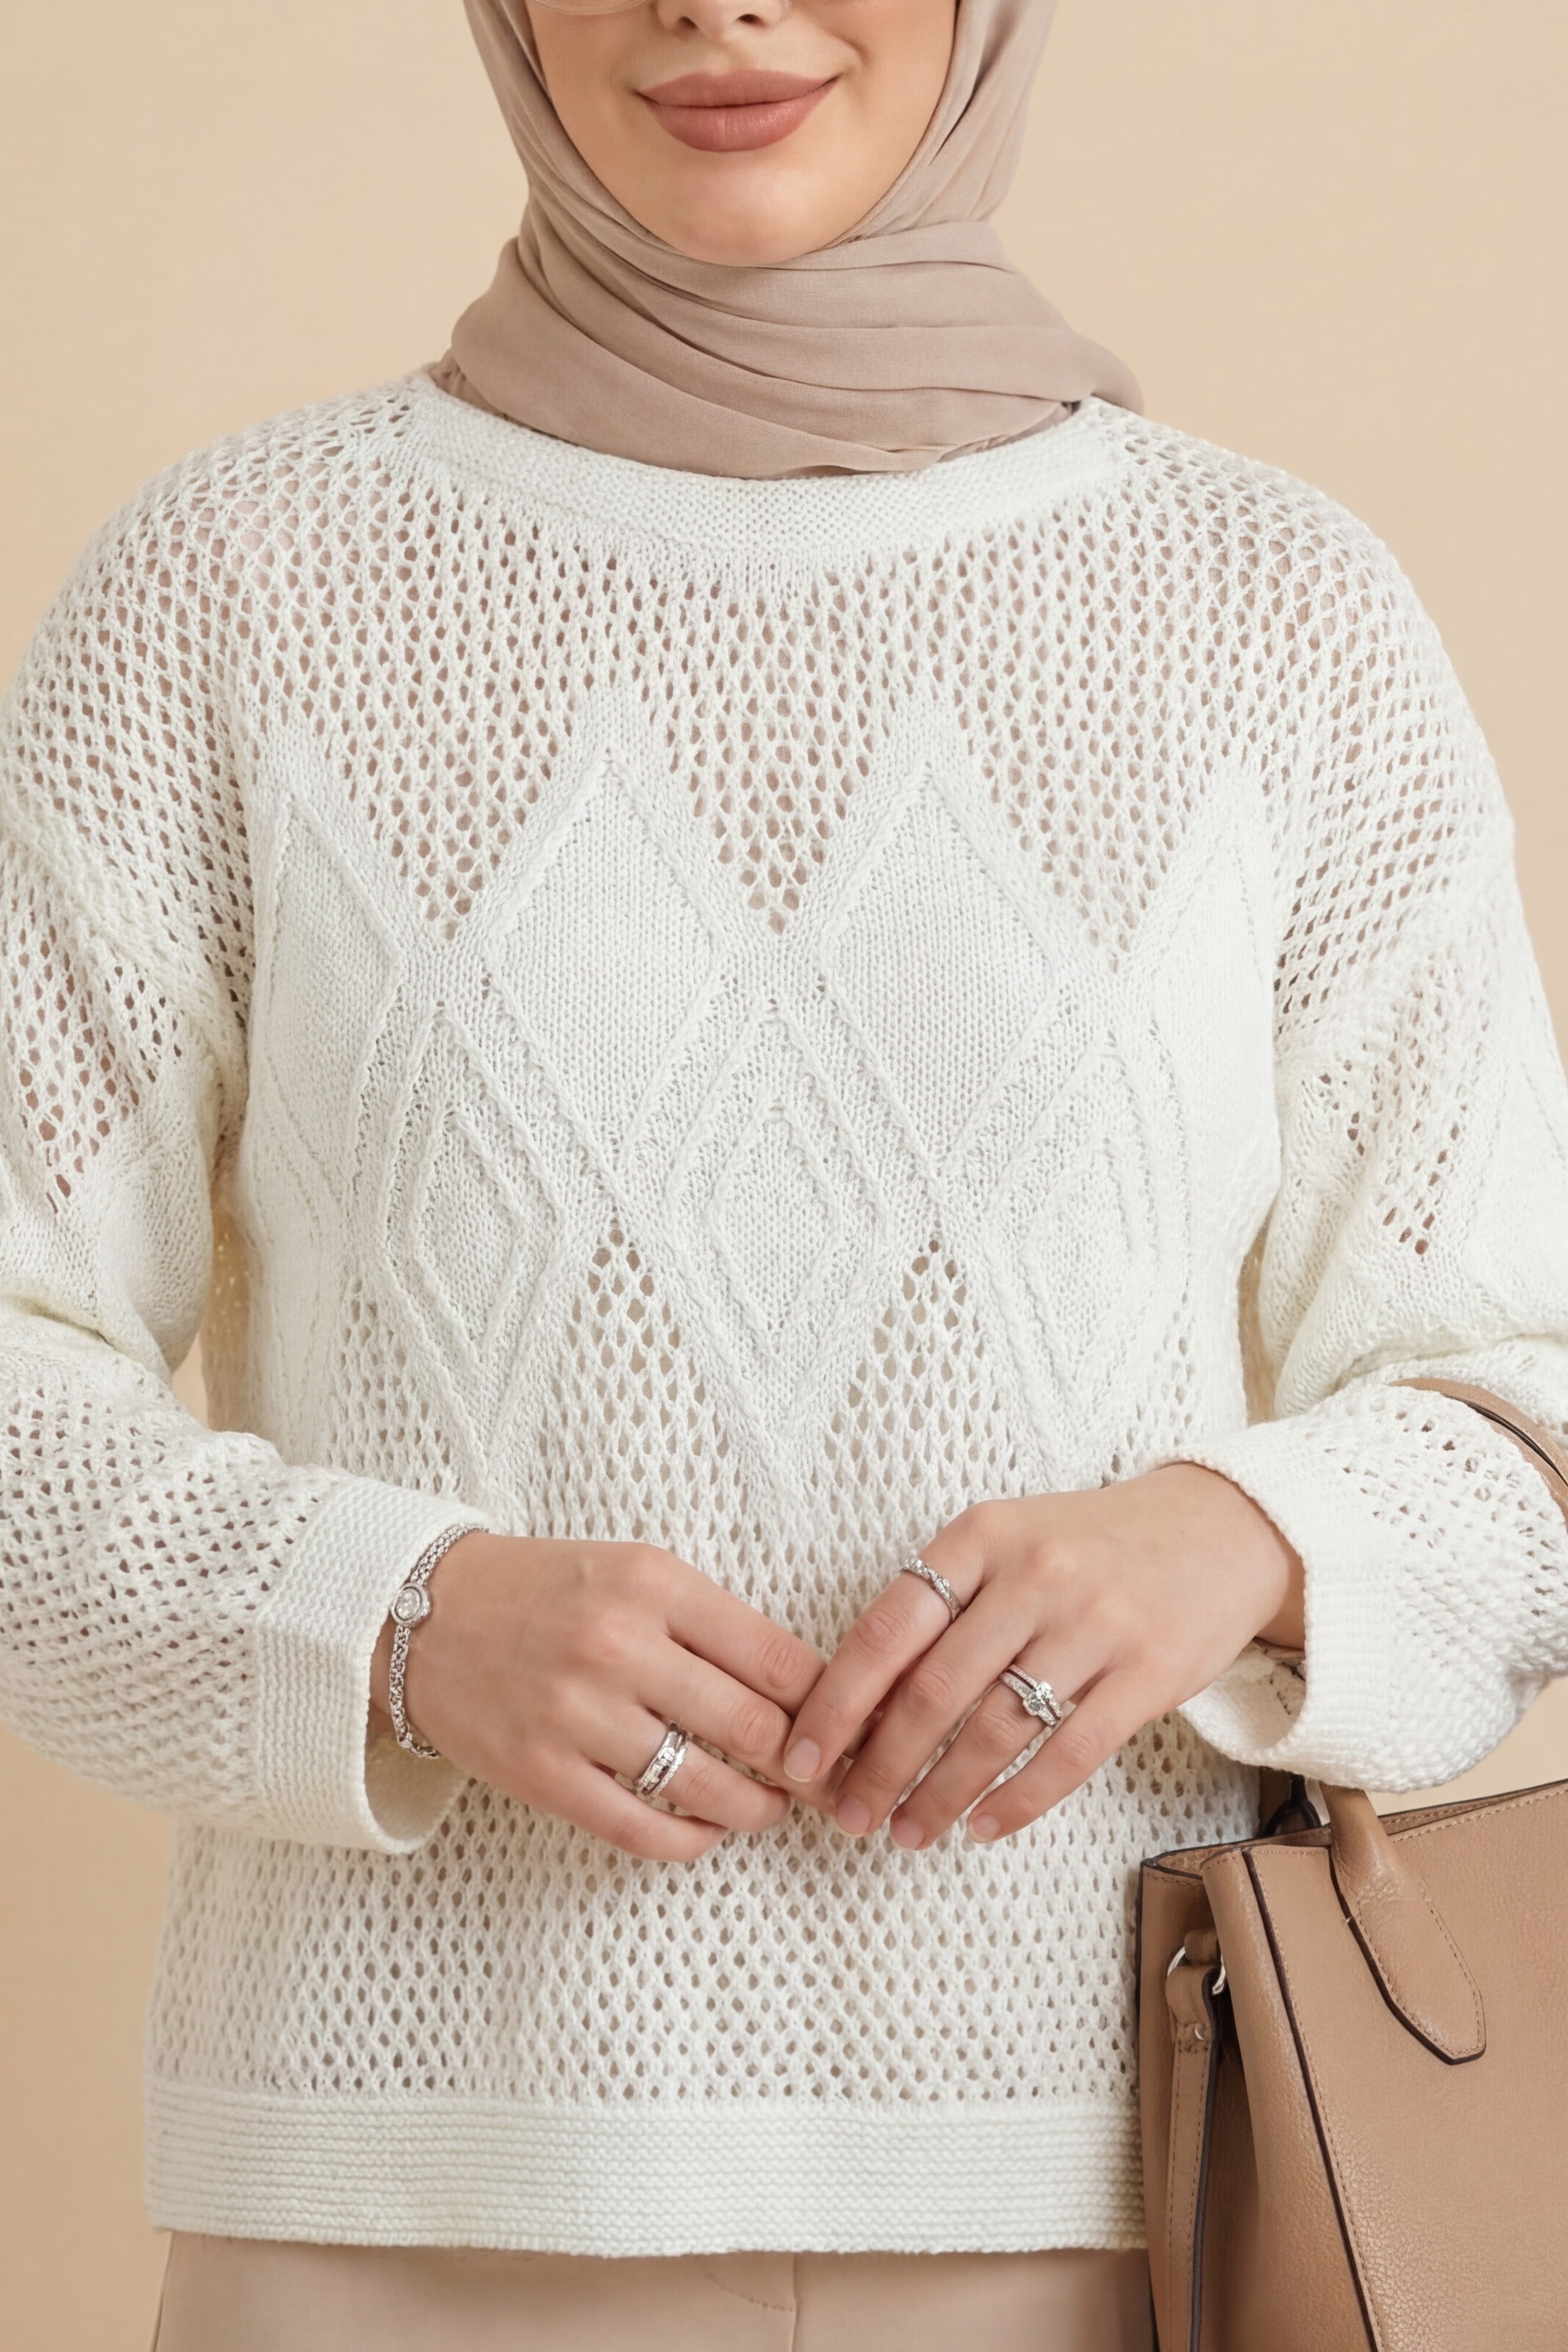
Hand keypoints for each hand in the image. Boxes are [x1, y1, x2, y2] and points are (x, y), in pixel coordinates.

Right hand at [371, 1533, 835, 1862]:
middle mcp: (618, 1645)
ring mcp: (576, 1714)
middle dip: (807, 1765)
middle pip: (753, 1727)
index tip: (852, 1728)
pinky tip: (709, 1831)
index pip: (776, 1656)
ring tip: (774, 1807)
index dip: (829, 1704)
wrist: (424, 1615)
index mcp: (653, 1584)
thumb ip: (712, 1623)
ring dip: (758, 1808)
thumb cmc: (547, 1591)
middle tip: (831, 1781)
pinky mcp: (541, 1773)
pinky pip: (639, 1827)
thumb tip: (803, 1690)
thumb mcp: (635, 1572)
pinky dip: (690, 1840)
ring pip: (705, 1785)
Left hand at [780, 1466, 1302, 1848]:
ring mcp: (1096, 1624)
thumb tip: (856, 1707)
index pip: (887, 1629)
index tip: (801, 1760)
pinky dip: (1017, 1800)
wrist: (1216, 1530)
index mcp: (981, 1535)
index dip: (836, 1704)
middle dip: (878, 1766)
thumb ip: (940, 1608)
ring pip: (995, 1731)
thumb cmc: (1088, 1546)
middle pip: (933, 1691)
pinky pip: (1068, 1754)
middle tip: (847, 1817)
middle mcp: (1034, 1573)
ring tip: (907, 1832)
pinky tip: (982, 1826)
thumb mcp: (1005, 1542)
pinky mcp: (1149, 1673)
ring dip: (939, 1794)